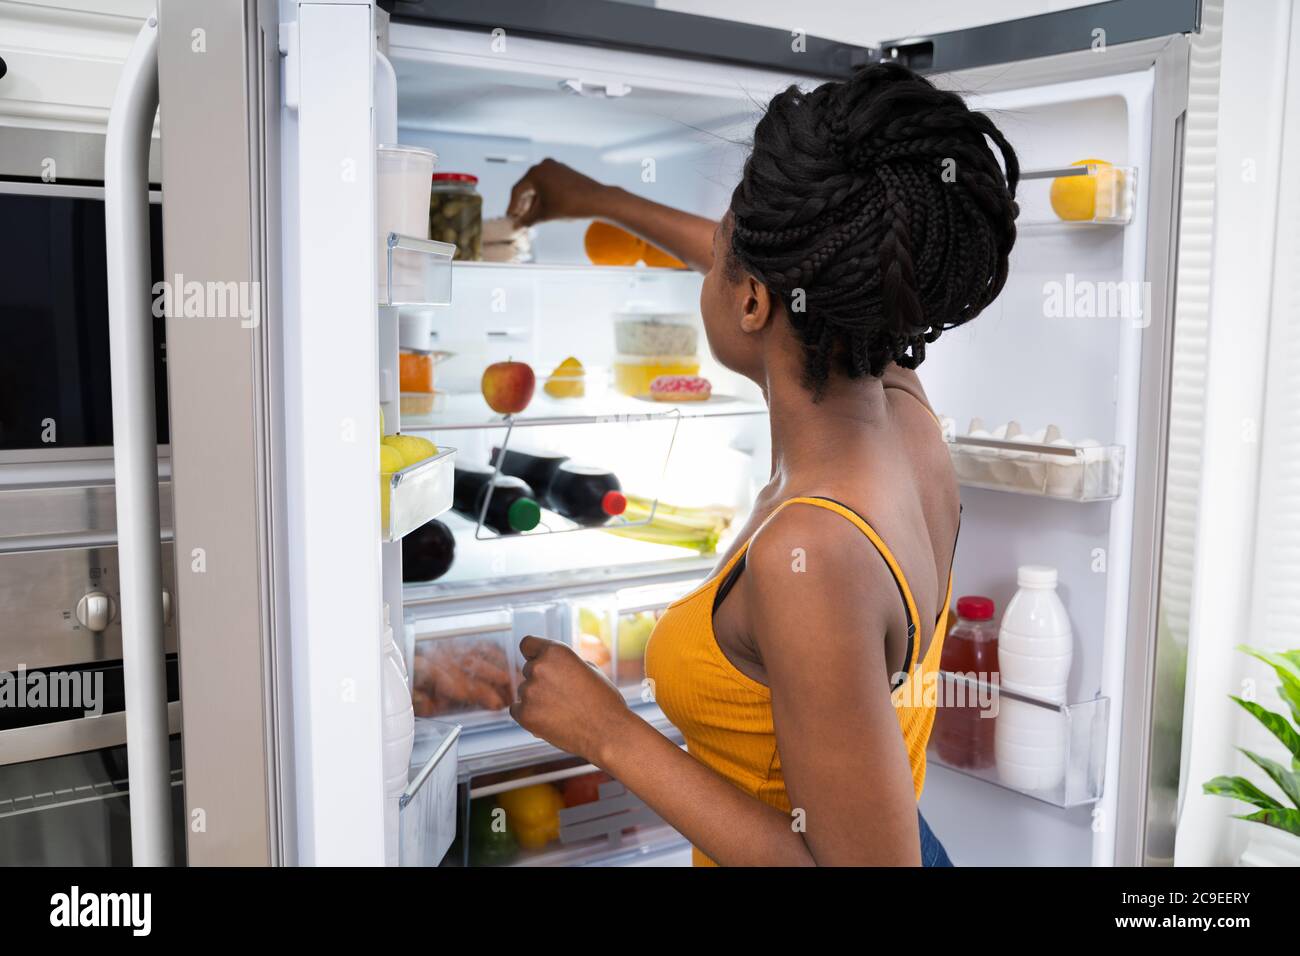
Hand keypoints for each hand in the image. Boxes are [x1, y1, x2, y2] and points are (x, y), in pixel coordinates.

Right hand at [507, 158, 609, 226]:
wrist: (596, 200)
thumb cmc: (570, 205)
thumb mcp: (544, 215)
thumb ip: (527, 220)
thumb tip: (518, 225)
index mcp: (535, 173)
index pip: (517, 191)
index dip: (513, 206)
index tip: (511, 217)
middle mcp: (543, 165)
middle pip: (527, 187)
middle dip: (523, 204)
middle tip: (520, 218)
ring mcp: (555, 166)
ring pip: (538, 185)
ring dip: (534, 201)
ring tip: (532, 216)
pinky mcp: (564, 171)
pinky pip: (549, 183)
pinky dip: (544, 195)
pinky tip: (545, 208)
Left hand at [510, 635, 631, 763]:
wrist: (607, 732)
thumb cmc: (603, 701)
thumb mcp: (589, 669)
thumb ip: (566, 664)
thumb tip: (554, 665)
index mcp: (556, 652)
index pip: (528, 644)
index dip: (533, 654)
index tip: (537, 661)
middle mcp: (539, 667)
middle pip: (528, 670)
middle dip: (540, 680)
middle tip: (562, 695)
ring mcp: (529, 691)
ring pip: (524, 691)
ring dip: (536, 699)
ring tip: (562, 711)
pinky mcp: (524, 714)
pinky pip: (518, 709)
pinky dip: (529, 715)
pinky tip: (550, 720)